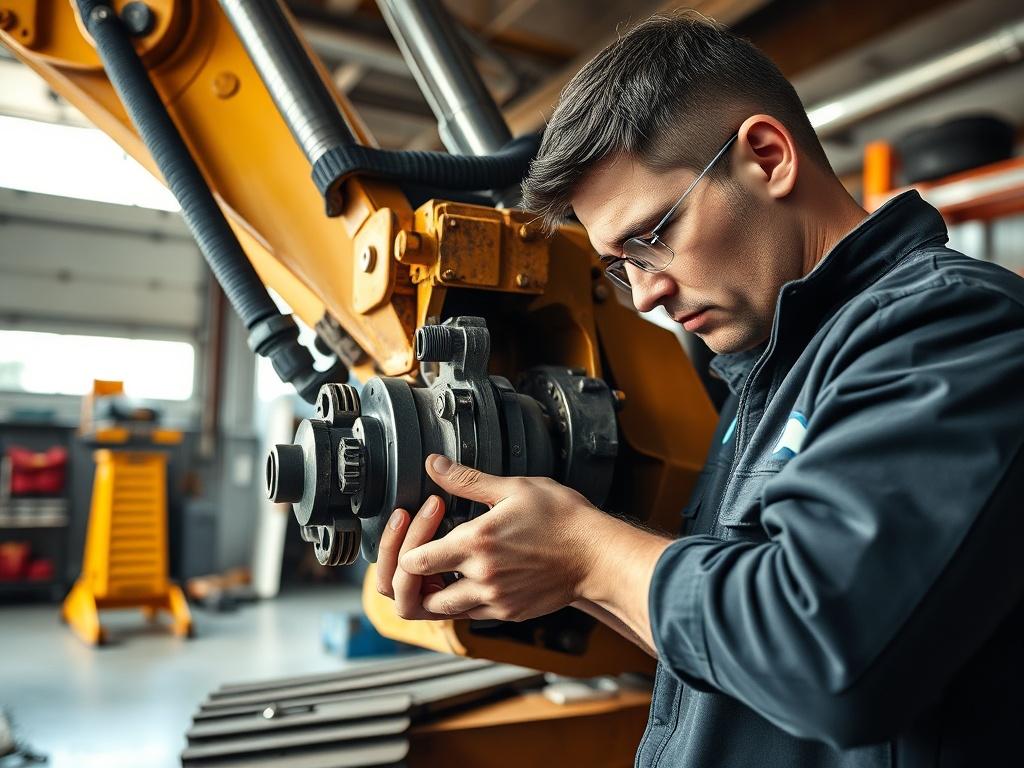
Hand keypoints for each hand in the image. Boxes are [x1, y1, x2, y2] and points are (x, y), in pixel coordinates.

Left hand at [377, 454, 607, 621]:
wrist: (599, 555)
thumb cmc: (563, 518)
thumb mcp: (515, 488)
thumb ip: (467, 480)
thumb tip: (434, 465)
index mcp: (476, 544)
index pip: (413, 563)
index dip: (406, 549)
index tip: (419, 529)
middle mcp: (481, 578)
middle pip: (418, 597)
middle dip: (410, 580)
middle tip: (418, 557)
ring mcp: (495, 601)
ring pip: (442, 612)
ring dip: (433, 593)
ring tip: (440, 568)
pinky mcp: (509, 612)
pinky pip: (470, 615)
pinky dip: (461, 600)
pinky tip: (470, 575)